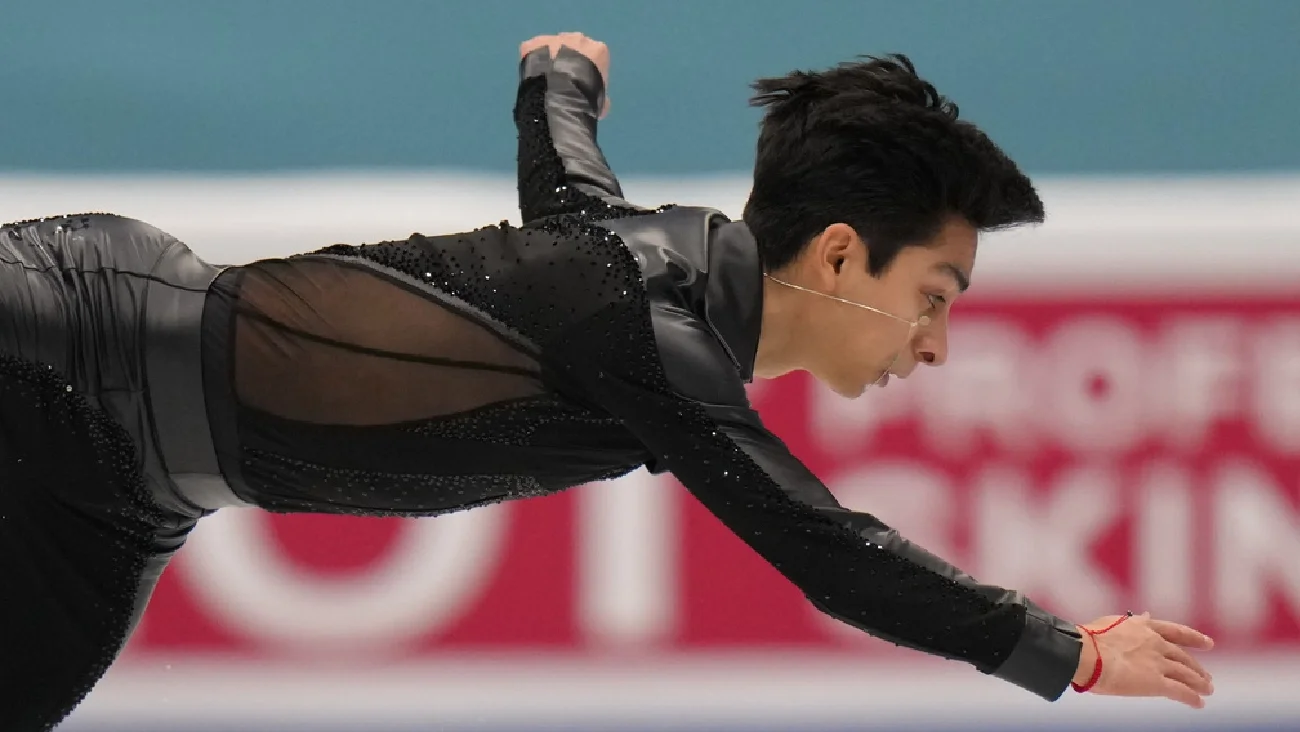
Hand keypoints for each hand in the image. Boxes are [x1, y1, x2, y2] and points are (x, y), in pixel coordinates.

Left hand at [519, 32, 610, 117]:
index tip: (581, 84)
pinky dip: (532, 63)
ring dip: (550, 59)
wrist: (560, 96)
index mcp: (598, 50)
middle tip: (562, 81)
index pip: (595, 58)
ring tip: (545, 80)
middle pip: (573, 47)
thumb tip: (596, 103)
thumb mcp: (599, 100)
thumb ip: (597, 94)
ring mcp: (554, 38)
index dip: (587, 72)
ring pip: (552, 47)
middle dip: (568, 61)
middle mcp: (578, 38)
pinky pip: (533, 52)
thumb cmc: (586, 98)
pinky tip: (533, 78)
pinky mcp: (533, 44)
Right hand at [1075, 612, 1214, 707]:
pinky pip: (1180, 692)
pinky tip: (1198, 703)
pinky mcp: (1157, 683)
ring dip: (1199, 683)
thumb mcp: (1112, 622)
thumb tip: (1144, 615)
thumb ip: (1132, 622)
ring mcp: (1158, 664)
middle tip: (1206, 677)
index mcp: (1144, 628)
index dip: (1194, 638)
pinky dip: (1192, 698)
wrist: (1087, 654)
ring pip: (1186, 674)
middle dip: (1197, 668)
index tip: (1207, 643)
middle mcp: (1156, 644)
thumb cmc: (1089, 639)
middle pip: (1184, 657)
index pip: (1176, 632)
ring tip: (1207, 690)